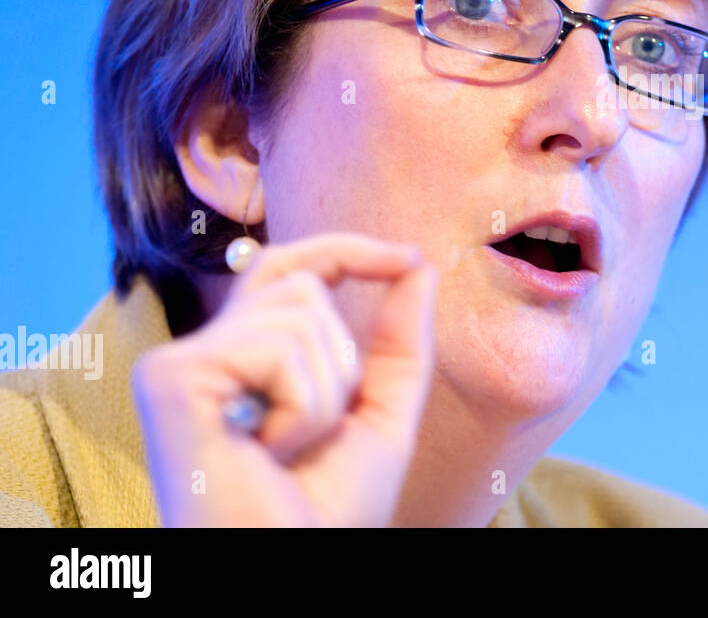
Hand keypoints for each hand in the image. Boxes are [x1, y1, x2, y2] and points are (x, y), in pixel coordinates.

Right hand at [131, 233, 437, 526]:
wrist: (287, 573)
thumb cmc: (325, 514)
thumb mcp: (381, 418)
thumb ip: (400, 343)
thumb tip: (419, 265)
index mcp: (241, 360)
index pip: (290, 269)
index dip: (348, 251)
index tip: (408, 258)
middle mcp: (201, 354)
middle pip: (305, 285)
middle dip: (343, 362)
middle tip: (312, 435)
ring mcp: (179, 363)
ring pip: (300, 313)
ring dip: (324, 394)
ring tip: (285, 450)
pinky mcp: (172, 377)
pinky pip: (279, 347)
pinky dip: (302, 408)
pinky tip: (266, 451)